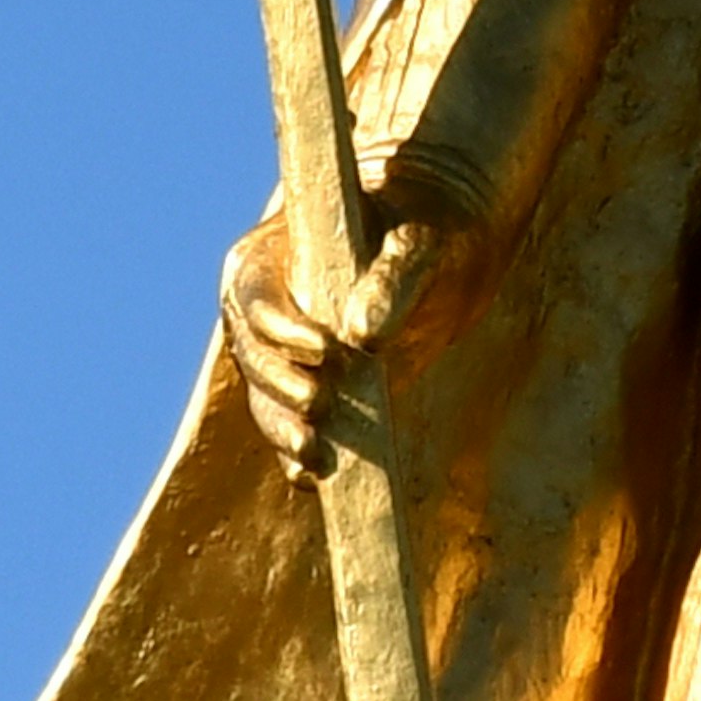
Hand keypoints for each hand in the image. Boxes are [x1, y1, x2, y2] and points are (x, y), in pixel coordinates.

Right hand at [219, 196, 476, 480]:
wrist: (445, 238)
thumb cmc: (427, 220)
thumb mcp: (421, 238)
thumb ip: (395, 278)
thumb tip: (365, 336)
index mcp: (270, 259)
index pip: (257, 300)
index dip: (283, 330)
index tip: (324, 352)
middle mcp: (265, 310)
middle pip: (255, 358)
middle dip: (280, 388)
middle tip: (318, 408)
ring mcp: (285, 354)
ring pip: (268, 400)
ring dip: (283, 430)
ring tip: (314, 458)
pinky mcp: (315, 387)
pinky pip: (293, 426)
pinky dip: (298, 455)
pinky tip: (313, 480)